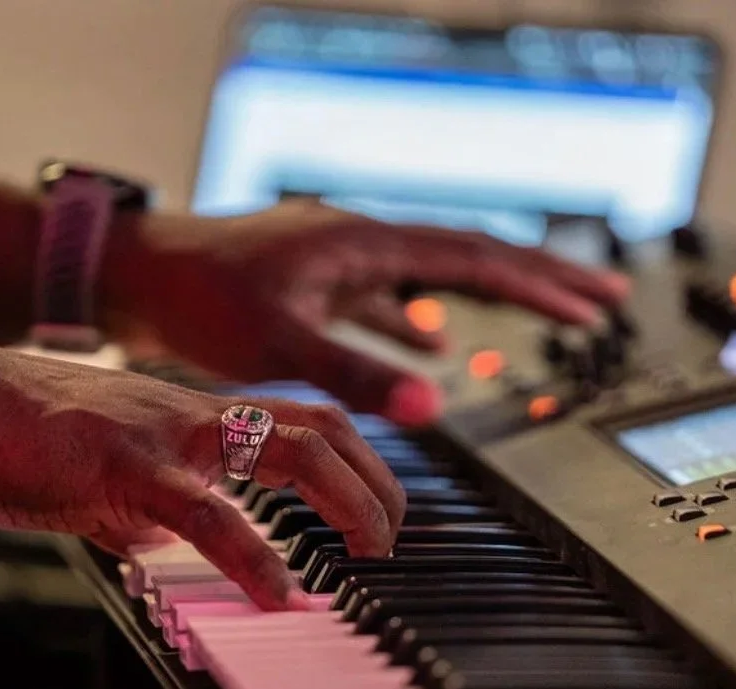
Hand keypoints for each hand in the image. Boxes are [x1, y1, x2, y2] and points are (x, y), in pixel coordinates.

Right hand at [0, 341, 403, 608]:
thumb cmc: (13, 432)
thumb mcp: (100, 469)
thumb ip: (145, 508)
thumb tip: (168, 547)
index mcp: (190, 412)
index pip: (299, 419)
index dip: (353, 458)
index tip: (374, 505)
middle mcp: (194, 413)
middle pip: (320, 427)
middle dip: (375, 481)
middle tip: (391, 536)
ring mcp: (167, 435)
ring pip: (289, 453)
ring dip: (347, 504)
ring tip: (370, 553)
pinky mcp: (126, 468)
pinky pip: (208, 513)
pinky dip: (255, 558)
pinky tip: (280, 596)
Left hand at [98, 200, 628, 424]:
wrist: (135, 279)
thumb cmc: (196, 301)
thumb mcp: (281, 342)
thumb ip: (358, 373)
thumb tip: (439, 400)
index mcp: (364, 243)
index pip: (475, 258)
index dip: (539, 284)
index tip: (596, 305)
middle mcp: (360, 241)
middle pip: (469, 255)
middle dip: (537, 280)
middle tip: (600, 298)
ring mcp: (339, 260)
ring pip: (432, 274)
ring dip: (486, 296)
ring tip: (541, 313)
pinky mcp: (315, 283)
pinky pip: (385, 297)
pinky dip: (416, 320)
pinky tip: (429, 343)